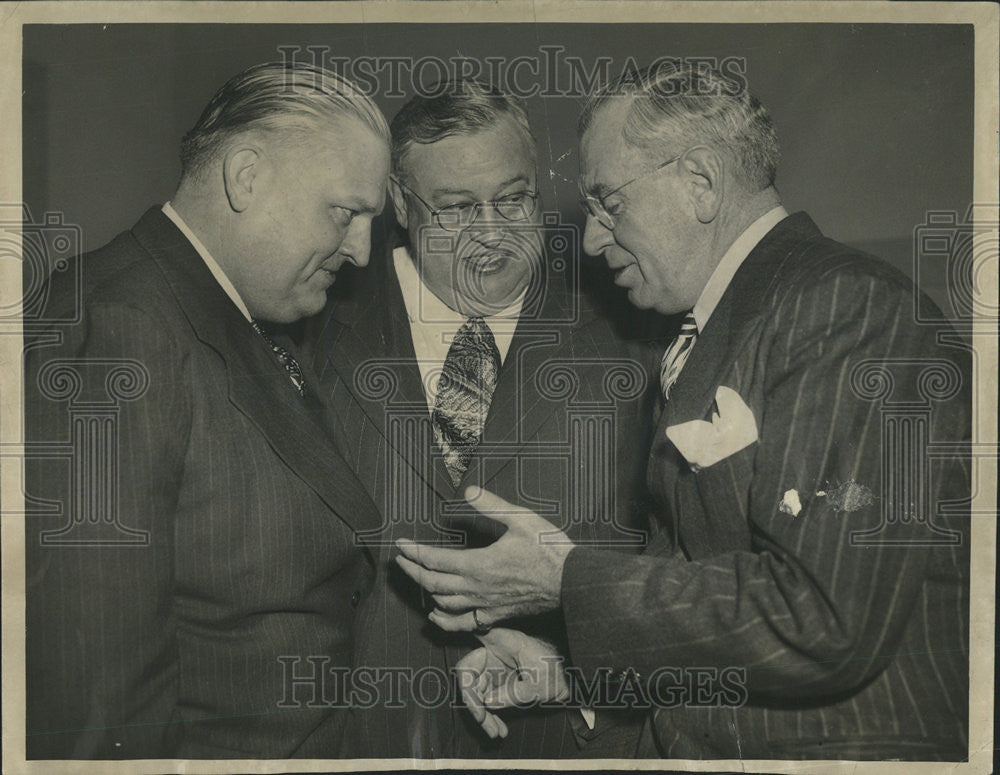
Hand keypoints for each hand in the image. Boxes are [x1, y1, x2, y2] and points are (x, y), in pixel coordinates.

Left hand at [394, 486, 574, 629]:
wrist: (572, 583)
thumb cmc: (549, 550)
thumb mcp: (522, 519)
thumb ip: (492, 506)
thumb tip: (469, 491)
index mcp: (479, 564)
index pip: (435, 559)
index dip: (414, 552)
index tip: (401, 544)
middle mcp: (477, 588)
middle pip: (432, 583)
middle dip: (412, 571)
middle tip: (400, 560)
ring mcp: (485, 605)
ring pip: (444, 603)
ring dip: (425, 591)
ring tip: (417, 577)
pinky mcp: (496, 616)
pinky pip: (463, 623)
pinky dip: (445, 621)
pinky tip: (436, 616)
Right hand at [455, 627, 570, 738]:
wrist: (571, 677)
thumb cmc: (558, 670)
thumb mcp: (540, 683)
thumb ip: (515, 693)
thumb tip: (488, 703)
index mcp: (502, 643)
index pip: (472, 656)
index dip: (465, 680)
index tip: (475, 703)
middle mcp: (492, 654)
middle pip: (470, 680)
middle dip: (475, 705)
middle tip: (485, 724)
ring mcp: (494, 668)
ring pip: (477, 693)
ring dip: (484, 715)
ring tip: (495, 732)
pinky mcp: (498, 682)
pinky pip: (488, 700)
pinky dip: (492, 715)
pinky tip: (499, 729)